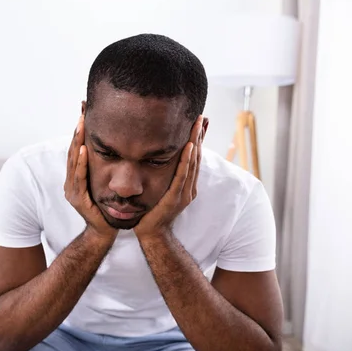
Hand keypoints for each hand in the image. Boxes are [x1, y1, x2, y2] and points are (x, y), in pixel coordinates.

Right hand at [64, 115, 117, 241]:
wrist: (105, 231)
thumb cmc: (108, 207)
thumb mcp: (105, 183)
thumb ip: (104, 168)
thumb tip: (116, 147)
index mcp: (76, 176)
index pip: (77, 148)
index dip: (80, 131)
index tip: (85, 112)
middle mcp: (71, 181)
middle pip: (73, 151)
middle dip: (77, 131)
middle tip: (82, 111)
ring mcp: (72, 190)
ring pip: (73, 161)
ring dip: (77, 141)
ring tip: (80, 125)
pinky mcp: (77, 198)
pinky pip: (79, 177)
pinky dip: (80, 163)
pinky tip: (83, 150)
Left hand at [134, 115, 203, 240]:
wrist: (150, 234)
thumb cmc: (152, 211)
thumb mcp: (160, 189)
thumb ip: (164, 176)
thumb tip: (158, 157)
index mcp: (187, 185)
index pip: (194, 157)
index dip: (198, 139)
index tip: (200, 121)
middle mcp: (189, 188)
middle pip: (196, 157)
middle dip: (199, 136)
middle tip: (201, 116)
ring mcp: (184, 193)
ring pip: (192, 164)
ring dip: (195, 143)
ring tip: (196, 126)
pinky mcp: (175, 198)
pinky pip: (182, 176)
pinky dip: (186, 161)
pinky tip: (188, 148)